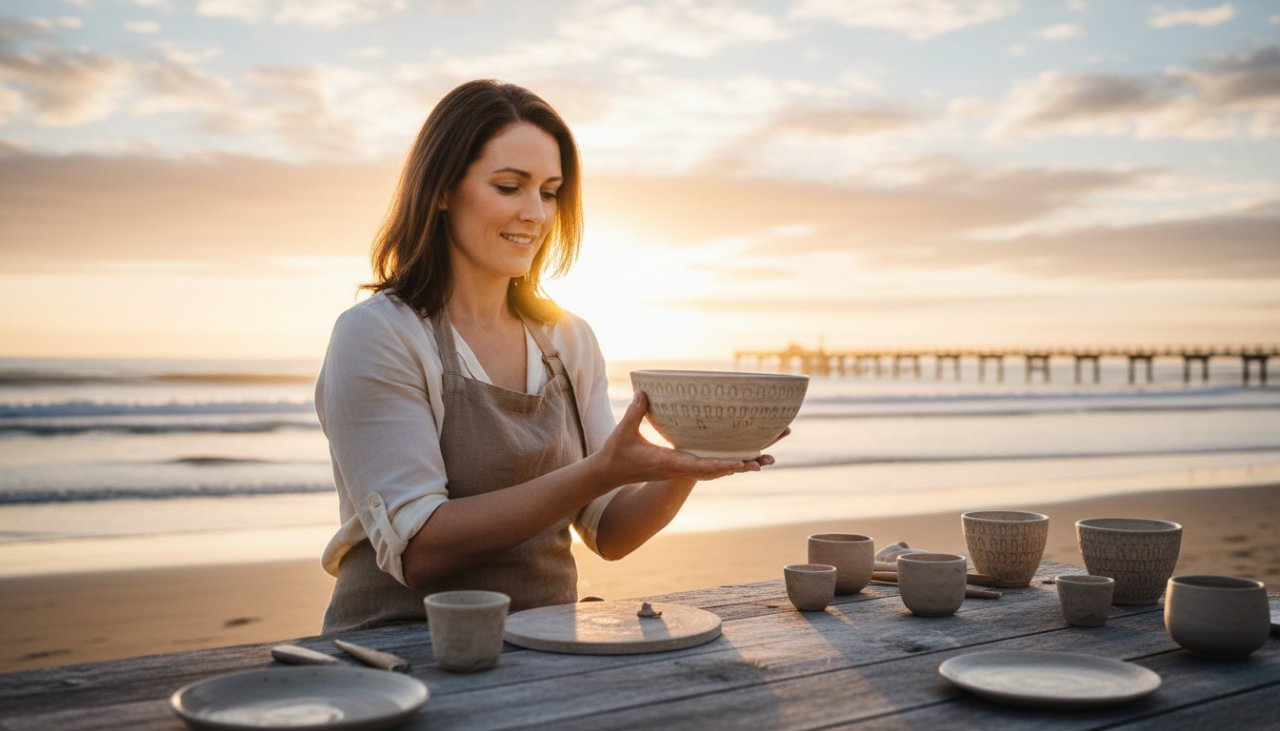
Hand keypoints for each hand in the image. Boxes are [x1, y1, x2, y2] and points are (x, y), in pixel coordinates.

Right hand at [590, 392, 762, 486]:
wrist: (608, 474)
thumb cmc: (615, 454)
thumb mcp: (623, 432)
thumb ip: (635, 413)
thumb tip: (644, 393)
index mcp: (668, 463)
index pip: (699, 467)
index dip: (721, 465)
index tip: (740, 463)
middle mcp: (678, 469)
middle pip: (716, 470)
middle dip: (740, 465)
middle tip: (765, 459)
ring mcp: (680, 470)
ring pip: (714, 471)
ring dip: (737, 466)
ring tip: (761, 460)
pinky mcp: (679, 467)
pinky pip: (707, 467)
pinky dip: (724, 464)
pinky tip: (738, 459)